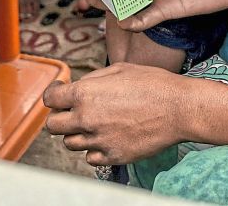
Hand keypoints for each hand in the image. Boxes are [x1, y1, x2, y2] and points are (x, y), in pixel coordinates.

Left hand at [44, 63, 191, 163]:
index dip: (54, 95)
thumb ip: (92, 80)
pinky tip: (106, 137)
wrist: (178, 108)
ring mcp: (99, 140)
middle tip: (74, 111)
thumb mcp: (118, 69)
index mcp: (85, 94)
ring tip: (95, 124)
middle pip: (53, 126)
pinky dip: (94, 149)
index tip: (60, 94)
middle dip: (61, 117)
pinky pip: (90, 158)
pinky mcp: (113, 156)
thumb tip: (77, 86)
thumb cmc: (152, 84)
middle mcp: (86, 119)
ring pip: (70, 143)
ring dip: (77, 133)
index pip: (49, 100)